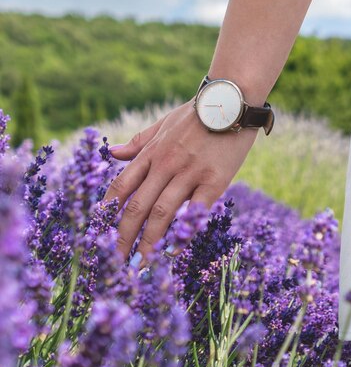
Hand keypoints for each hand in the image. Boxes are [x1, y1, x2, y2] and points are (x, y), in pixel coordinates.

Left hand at [103, 98, 257, 264]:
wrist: (231, 100)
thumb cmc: (197, 114)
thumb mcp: (162, 124)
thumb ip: (138, 142)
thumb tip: (112, 153)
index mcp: (151, 153)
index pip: (121, 186)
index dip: (108, 213)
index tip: (102, 234)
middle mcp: (164, 165)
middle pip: (137, 207)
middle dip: (123, 237)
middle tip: (115, 262)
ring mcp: (188, 174)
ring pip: (161, 213)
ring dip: (148, 242)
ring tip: (141, 265)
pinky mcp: (213, 181)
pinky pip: (194, 213)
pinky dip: (183, 234)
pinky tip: (175, 252)